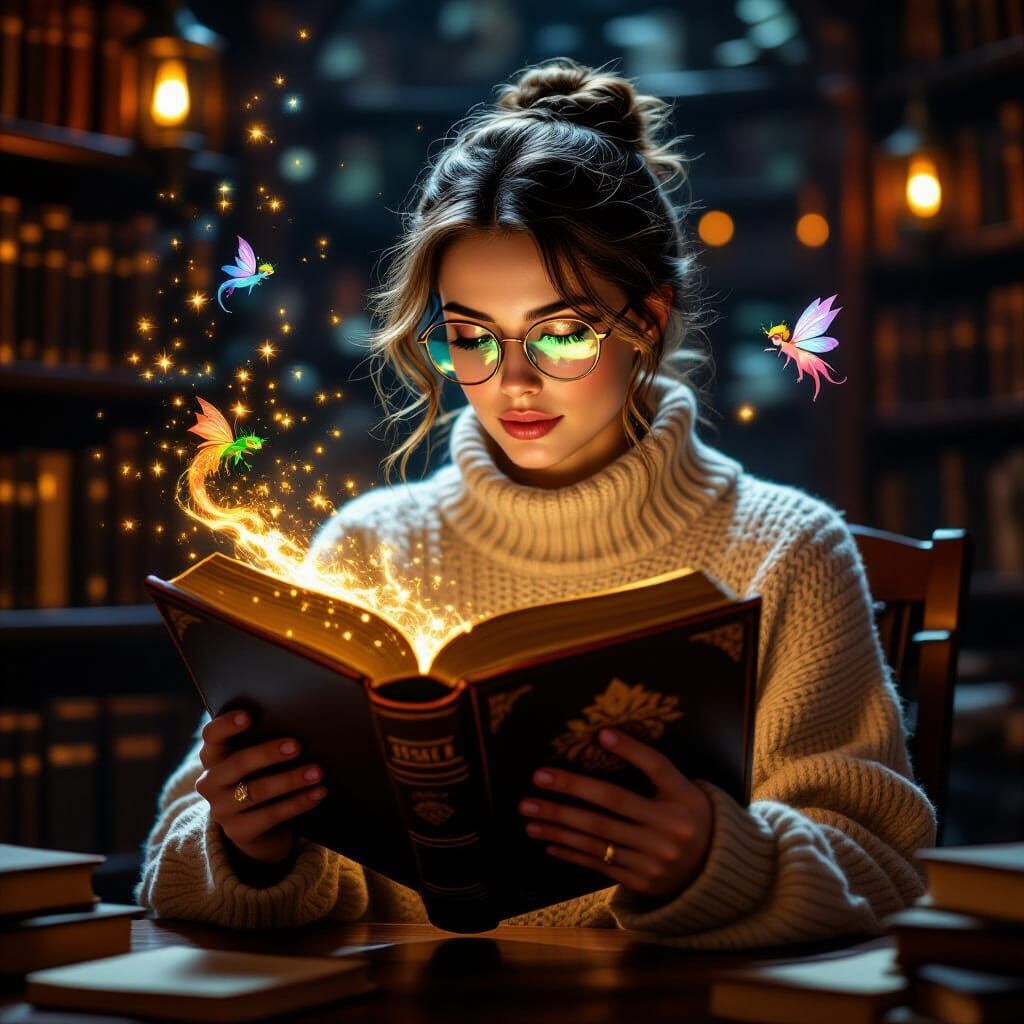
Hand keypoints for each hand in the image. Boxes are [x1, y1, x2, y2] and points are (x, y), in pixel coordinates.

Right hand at [194, 711, 327, 865]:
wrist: (257, 825)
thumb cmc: (261, 776)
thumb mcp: (257, 759)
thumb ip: (265, 740)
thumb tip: (301, 724)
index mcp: (213, 755)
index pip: (211, 735)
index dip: (227, 724)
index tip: (249, 715)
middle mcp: (211, 782)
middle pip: (237, 763)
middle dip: (267, 753)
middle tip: (297, 745)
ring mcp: (221, 809)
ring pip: (256, 791)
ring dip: (290, 780)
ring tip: (317, 772)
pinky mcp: (238, 832)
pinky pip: (270, 815)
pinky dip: (298, 803)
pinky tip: (318, 793)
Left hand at [519, 728, 713, 899]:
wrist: (711, 872)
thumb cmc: (687, 816)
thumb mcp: (682, 789)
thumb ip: (652, 768)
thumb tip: (605, 737)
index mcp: (683, 799)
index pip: (656, 767)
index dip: (631, 750)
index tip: (601, 735)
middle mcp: (670, 829)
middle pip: (612, 804)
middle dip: (570, 790)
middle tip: (537, 778)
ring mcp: (655, 859)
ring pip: (598, 837)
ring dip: (559, 824)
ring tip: (529, 814)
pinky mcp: (642, 881)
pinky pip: (599, 863)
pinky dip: (570, 851)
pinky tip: (548, 840)